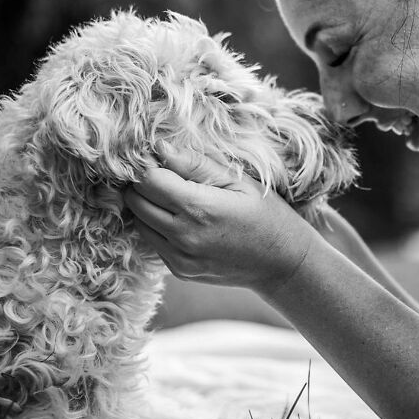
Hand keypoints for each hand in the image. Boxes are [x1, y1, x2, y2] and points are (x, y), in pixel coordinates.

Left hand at [122, 145, 315, 293]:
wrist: (282, 262)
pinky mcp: (179, 271)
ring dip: (147, 206)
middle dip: (143, 184)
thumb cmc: (266, 214)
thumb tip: (160, 148)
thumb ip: (196, 164)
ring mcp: (179, 258)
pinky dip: (158, 226)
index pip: (148, 180)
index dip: (150, 165)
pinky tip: (182, 218)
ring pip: (138, 222)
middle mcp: (183, 236)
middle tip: (163, 174)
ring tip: (173, 196)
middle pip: (136, 201)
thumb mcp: (238, 180)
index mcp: (199, 208)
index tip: (160, 159)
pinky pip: (152, 241)